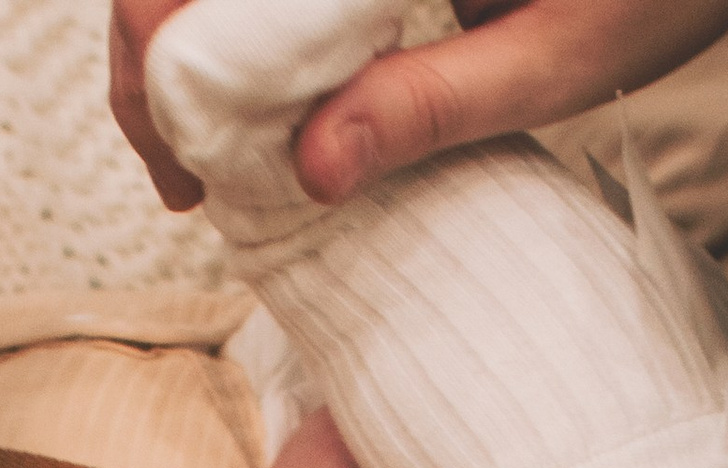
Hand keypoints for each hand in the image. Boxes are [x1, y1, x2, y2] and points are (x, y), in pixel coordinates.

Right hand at [111, 0, 727, 211]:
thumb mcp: (572, 46)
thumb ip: (439, 97)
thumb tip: (308, 170)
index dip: (155, 52)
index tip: (180, 166)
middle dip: (162, 54)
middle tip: (183, 176)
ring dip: (199, 43)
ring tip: (210, 150)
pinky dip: (257, 30)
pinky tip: (271, 105)